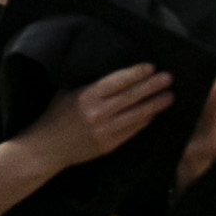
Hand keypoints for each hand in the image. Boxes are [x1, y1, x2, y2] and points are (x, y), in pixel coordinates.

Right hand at [26, 63, 170, 168]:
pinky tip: (154, 114)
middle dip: (152, 86)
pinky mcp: (110, 144)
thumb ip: (88, 87)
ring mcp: (105, 130)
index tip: (151, 67)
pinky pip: (133, 130)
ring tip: (170, 96)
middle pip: (132, 96)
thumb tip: (112, 78)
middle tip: (168, 78)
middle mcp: (98, 113)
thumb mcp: (65, 94)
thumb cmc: (54, 117)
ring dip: (155, 104)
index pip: (117, 81)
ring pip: (137, 114)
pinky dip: (145, 121)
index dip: (136, 74)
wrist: (46, 148)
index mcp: (85, 97)